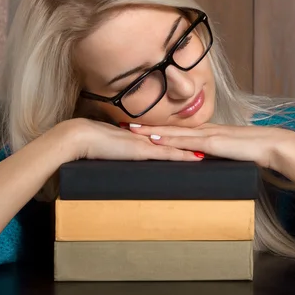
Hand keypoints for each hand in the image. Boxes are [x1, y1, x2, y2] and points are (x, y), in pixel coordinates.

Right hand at [56, 118, 202, 161]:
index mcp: (140, 135)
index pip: (166, 136)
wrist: (80, 137)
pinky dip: (181, 156)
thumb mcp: (110, 145)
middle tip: (215, 143)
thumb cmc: (90, 141)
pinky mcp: (141, 151)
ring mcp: (145, 143)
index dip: (184, 137)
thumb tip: (125, 150)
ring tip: (213, 150)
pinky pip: (166, 154)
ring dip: (194, 148)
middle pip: (176, 138)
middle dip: (195, 141)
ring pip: (176, 145)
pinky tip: (195, 158)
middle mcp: (146, 137)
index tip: (199, 139)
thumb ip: (121, 147)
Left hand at [125, 122, 288, 167]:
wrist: (271, 146)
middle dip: (149, 127)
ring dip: (152, 131)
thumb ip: (219, 155)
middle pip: (172, 128)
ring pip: (174, 132)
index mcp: (210, 133)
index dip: (161, 128)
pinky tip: (155, 139)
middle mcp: (205, 130)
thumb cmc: (255, 151)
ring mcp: (208, 135)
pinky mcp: (212, 143)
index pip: (180, 130)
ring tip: (132, 130)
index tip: (144, 128)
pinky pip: (186, 141)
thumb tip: (208, 161)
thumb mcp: (232, 153)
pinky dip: (168, 140)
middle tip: (128, 125)